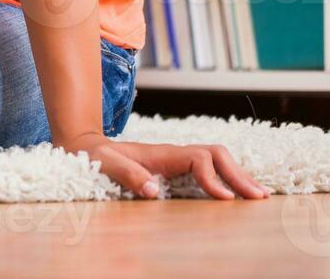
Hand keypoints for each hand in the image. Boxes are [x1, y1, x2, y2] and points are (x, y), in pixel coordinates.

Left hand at [65, 133, 268, 199]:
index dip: (213, 178)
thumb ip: (126, 175)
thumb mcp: (105, 165)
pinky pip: (210, 168)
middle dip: (239, 174)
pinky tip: (240, 192)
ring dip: (239, 175)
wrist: (87, 148)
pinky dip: (228, 178)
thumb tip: (153, 191)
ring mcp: (177, 158)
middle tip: (260, 197)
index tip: (224, 199)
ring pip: (217, 159)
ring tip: (261, 196)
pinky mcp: (177, 167)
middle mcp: (174, 152)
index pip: (198, 158)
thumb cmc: (95, 158)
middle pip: (216, 154)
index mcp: (161, 153)